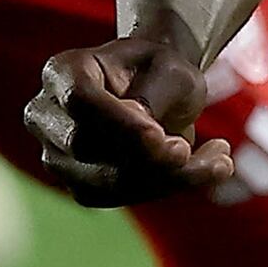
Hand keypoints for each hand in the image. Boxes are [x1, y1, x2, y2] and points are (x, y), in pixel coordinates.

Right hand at [26, 27, 229, 208]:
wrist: (156, 87)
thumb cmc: (162, 70)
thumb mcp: (171, 68)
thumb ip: (155, 96)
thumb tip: (147, 141)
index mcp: (63, 71)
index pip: (80, 101)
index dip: (120, 123)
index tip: (163, 138)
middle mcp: (47, 115)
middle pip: (85, 146)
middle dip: (145, 156)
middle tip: (191, 150)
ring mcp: (58, 154)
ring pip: (102, 181)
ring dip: (166, 179)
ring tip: (220, 161)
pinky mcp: (80, 184)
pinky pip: (117, 198)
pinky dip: (165, 188)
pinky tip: (206, 170)